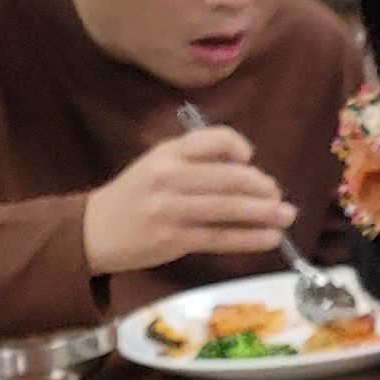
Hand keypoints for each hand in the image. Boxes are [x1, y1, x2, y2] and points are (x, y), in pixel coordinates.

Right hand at [85, 127, 297, 275]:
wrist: (91, 231)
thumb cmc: (135, 195)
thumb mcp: (158, 164)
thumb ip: (197, 160)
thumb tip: (249, 168)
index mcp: (167, 153)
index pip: (215, 140)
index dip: (240, 147)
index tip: (251, 160)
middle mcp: (168, 178)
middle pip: (230, 178)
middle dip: (263, 187)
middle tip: (278, 194)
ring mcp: (169, 210)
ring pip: (229, 208)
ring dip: (265, 213)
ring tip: (287, 215)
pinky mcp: (172, 239)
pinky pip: (220, 237)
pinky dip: (250, 238)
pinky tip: (270, 238)